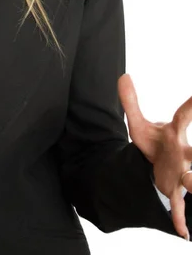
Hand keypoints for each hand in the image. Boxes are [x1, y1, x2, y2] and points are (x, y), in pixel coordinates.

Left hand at [118, 73, 191, 240]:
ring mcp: (181, 172)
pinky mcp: (174, 189)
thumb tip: (123, 75)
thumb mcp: (138, 123)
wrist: (157, 168)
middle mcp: (183, 152)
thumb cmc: (156, 144)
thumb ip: (130, 101)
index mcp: (175, 133)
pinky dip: (181, 218)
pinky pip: (179, 205)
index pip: (184, 115)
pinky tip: (184, 233)